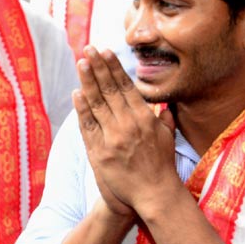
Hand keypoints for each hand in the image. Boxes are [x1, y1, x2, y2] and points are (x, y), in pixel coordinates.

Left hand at [72, 46, 178, 215]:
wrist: (154, 194)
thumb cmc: (162, 166)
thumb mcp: (168, 138)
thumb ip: (165, 119)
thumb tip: (165, 105)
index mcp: (145, 118)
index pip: (126, 87)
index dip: (114, 68)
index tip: (106, 51)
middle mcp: (128, 125)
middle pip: (110, 90)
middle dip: (98, 68)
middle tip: (89, 49)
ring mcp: (113, 138)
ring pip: (97, 104)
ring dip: (88, 82)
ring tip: (81, 63)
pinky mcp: (101, 153)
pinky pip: (88, 127)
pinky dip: (82, 109)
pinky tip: (77, 93)